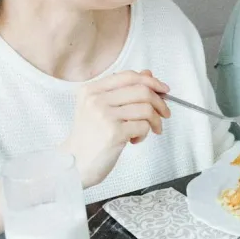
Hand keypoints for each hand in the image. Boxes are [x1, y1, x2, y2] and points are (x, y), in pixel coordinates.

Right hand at [59, 70, 169, 188]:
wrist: (74, 164)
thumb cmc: (90, 137)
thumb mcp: (100, 109)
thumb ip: (123, 90)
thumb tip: (148, 74)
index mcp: (91, 90)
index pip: (129, 76)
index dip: (151, 81)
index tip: (163, 90)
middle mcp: (96, 100)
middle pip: (142, 91)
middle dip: (160, 102)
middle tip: (165, 113)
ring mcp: (104, 116)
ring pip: (146, 109)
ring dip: (155, 121)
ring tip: (151, 130)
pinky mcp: (114, 133)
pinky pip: (143, 126)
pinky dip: (145, 134)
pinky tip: (134, 140)